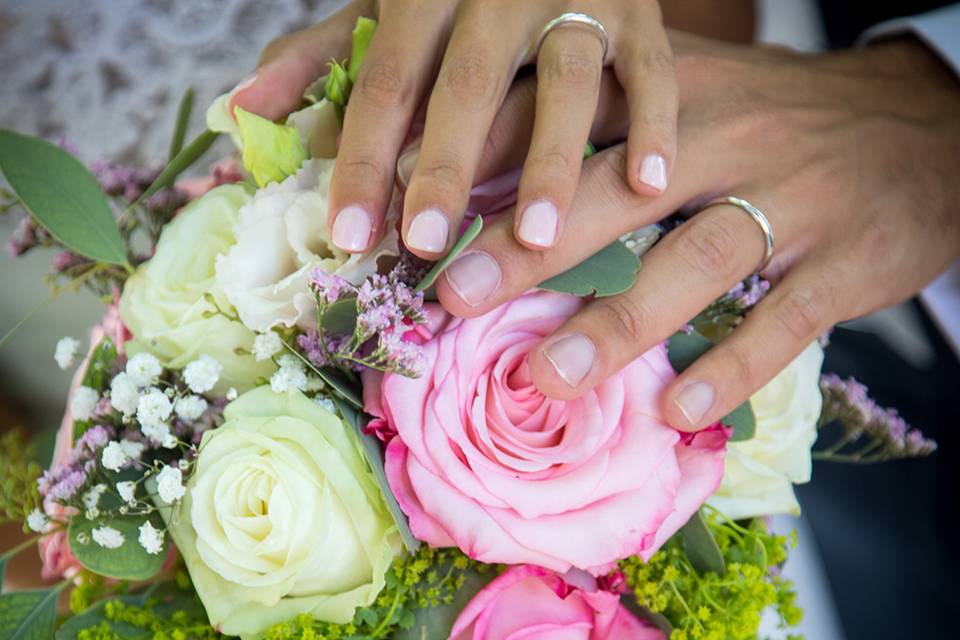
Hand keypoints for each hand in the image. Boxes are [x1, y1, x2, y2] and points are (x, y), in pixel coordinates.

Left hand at [232, 0, 679, 258]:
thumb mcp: (386, 3)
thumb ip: (322, 54)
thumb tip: (247, 110)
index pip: (386, 83)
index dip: (362, 160)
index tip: (350, 236)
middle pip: (466, 87)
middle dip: (445, 168)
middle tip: (426, 244)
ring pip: (563, 83)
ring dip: (552, 160)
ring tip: (539, 235)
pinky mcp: (638, 9)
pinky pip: (653, 68)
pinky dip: (655, 121)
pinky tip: (652, 184)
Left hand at [433, 34, 959, 429]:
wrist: (922, 124)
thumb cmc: (778, 119)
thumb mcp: (695, 94)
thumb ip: (605, 122)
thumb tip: (485, 163)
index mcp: (677, 93)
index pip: (569, 118)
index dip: (489, 163)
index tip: (419, 214)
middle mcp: (728, 137)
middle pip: (616, 191)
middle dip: (528, 248)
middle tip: (451, 297)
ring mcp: (792, 199)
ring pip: (694, 259)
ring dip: (619, 322)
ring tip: (550, 375)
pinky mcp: (847, 261)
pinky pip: (783, 319)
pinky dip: (730, 368)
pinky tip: (676, 413)